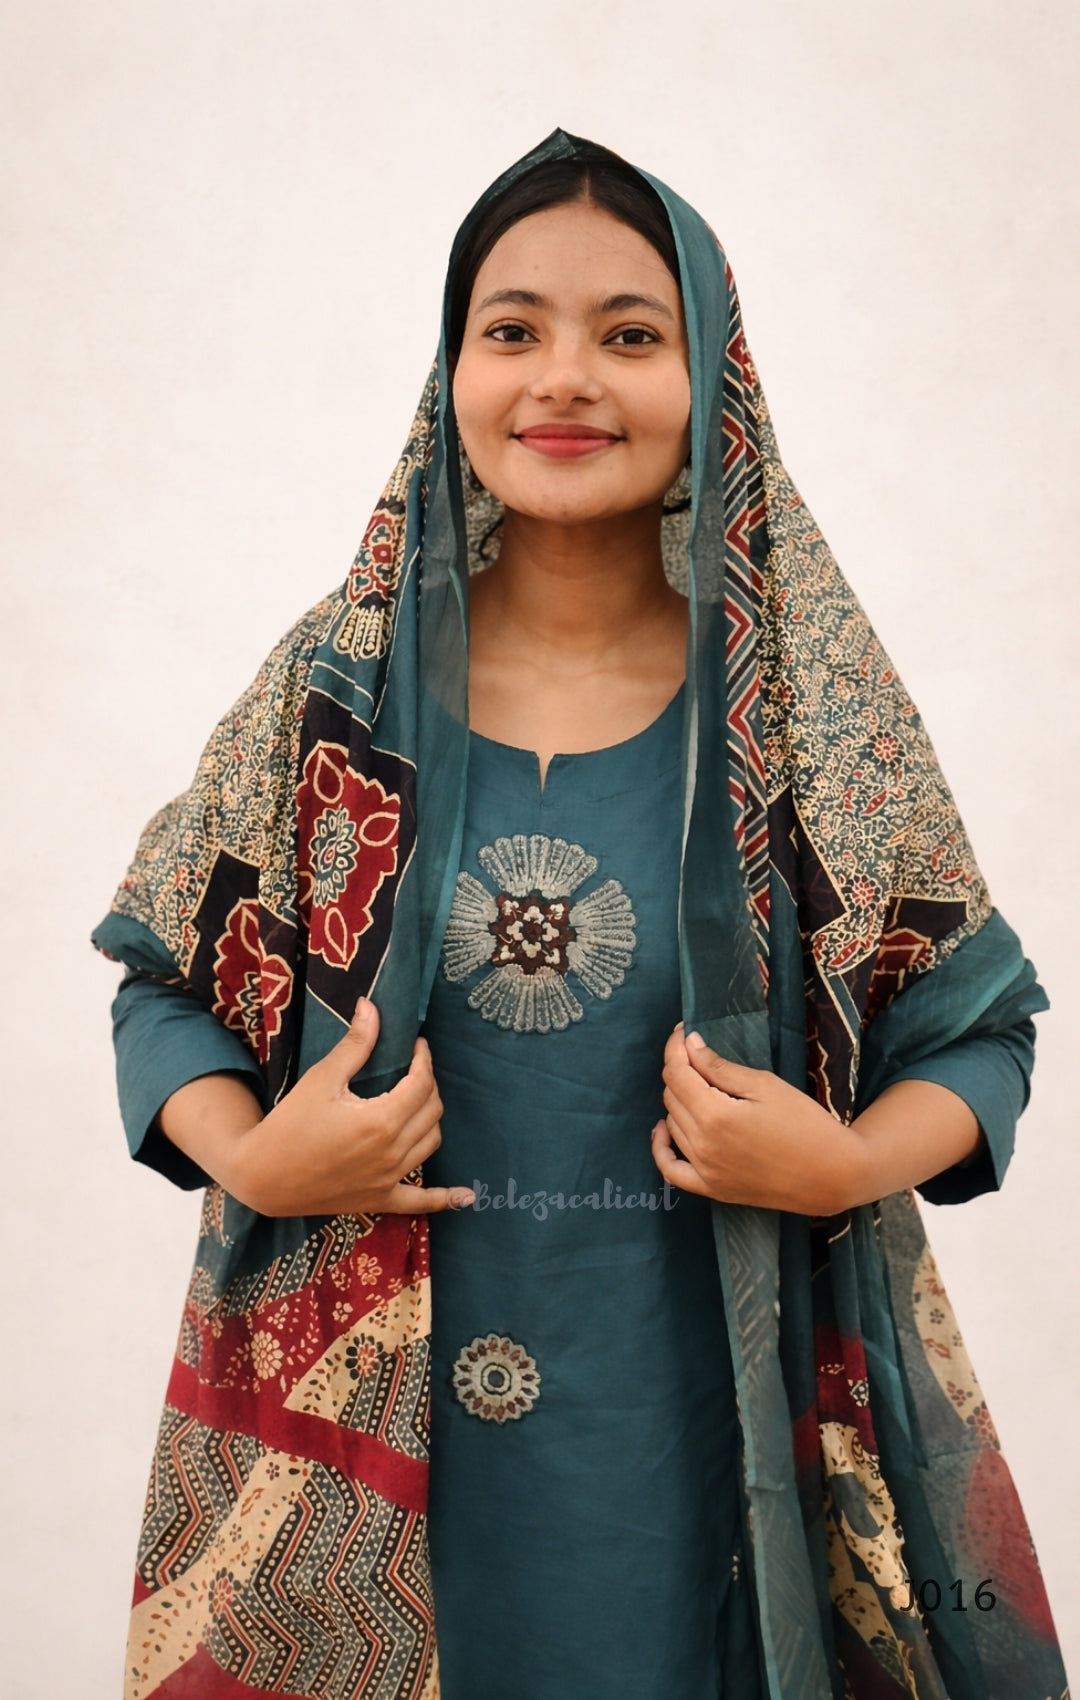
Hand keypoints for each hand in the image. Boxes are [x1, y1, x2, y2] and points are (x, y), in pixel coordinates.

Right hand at [176, 998, 473, 1217]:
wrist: (262, 1176)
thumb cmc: (289, 1123)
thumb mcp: (322, 1079)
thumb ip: (355, 1045)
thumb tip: (372, 1007)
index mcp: (381, 1120)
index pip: (422, 1082)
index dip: (423, 1059)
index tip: (416, 1045)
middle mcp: (392, 1152)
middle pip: (431, 1111)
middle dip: (427, 1084)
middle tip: (412, 1069)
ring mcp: (389, 1179)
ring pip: (431, 1143)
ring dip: (431, 1119)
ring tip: (418, 1101)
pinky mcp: (380, 1200)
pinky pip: (421, 1202)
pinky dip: (444, 1198)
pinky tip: (466, 1196)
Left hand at [652, 1027, 866, 1215]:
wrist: (832, 1175)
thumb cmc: (806, 1123)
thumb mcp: (765, 1085)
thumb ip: (720, 1067)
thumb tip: (689, 1045)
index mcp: (715, 1115)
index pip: (677, 1072)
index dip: (675, 1046)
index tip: (682, 1030)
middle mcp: (702, 1145)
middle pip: (671, 1095)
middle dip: (680, 1069)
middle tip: (699, 1054)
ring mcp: (705, 1171)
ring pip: (672, 1123)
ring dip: (679, 1100)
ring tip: (700, 1085)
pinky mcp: (712, 1190)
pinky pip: (671, 1170)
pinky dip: (661, 1148)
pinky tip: (663, 1128)